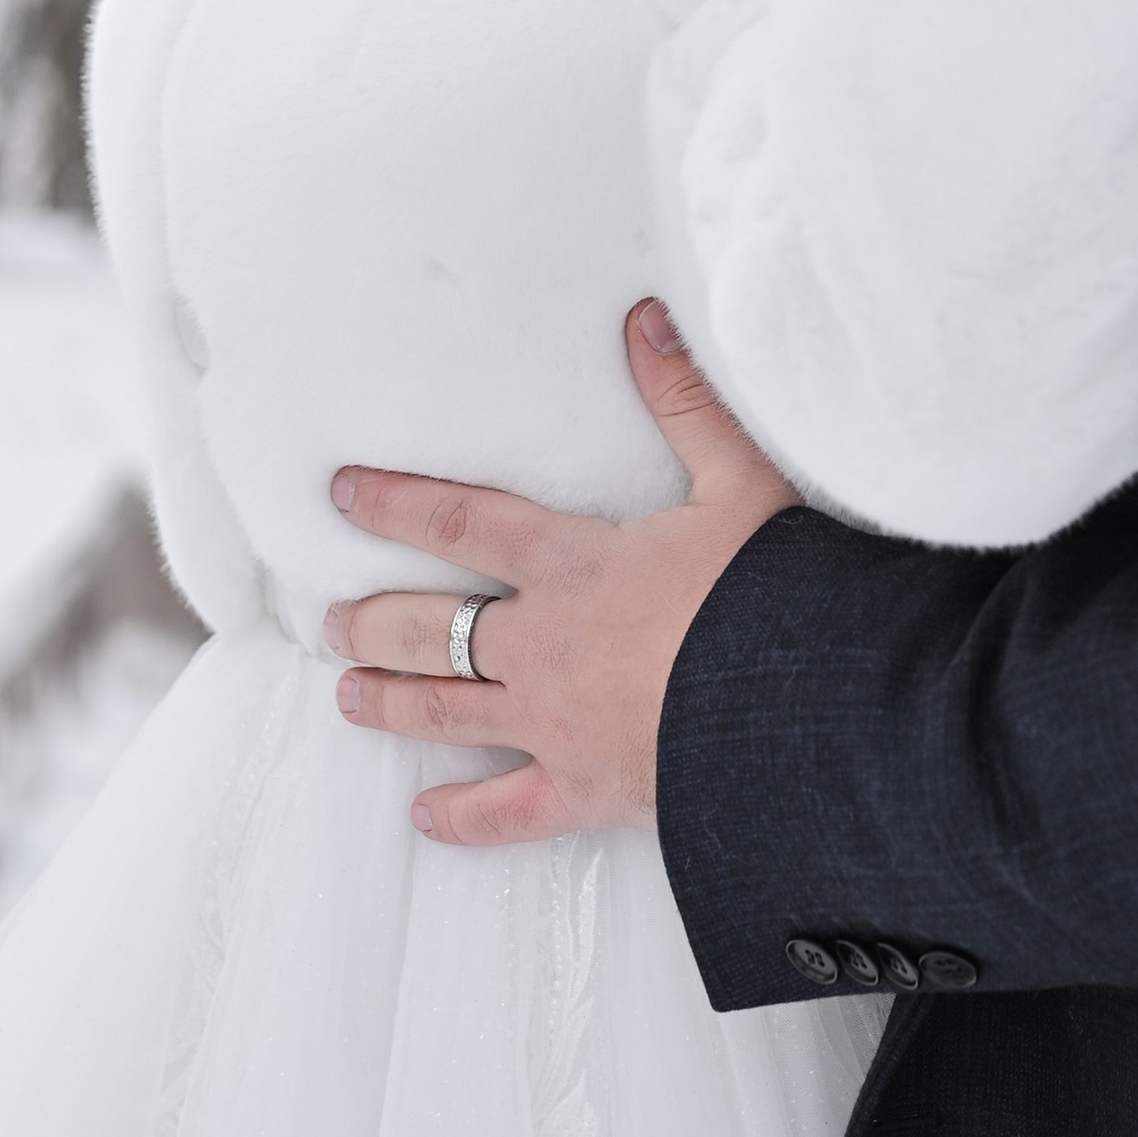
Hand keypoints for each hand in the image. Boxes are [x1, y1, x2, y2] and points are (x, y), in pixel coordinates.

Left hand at [324, 302, 796, 846]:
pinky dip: (460, 817)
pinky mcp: (583, 790)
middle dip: (374, 621)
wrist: (804, 708)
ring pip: (446, 711)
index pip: (463, 520)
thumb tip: (644, 319)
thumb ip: (685, 401)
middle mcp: (543, 643)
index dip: (397, 503)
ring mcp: (555, 723)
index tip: (343, 495)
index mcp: (573, 563)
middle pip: (432, 626)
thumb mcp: (740, 481)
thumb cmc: (775, 592)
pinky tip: (424, 817)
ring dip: (389, 702)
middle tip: (334, 621)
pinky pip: (503, 812)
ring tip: (348, 695)